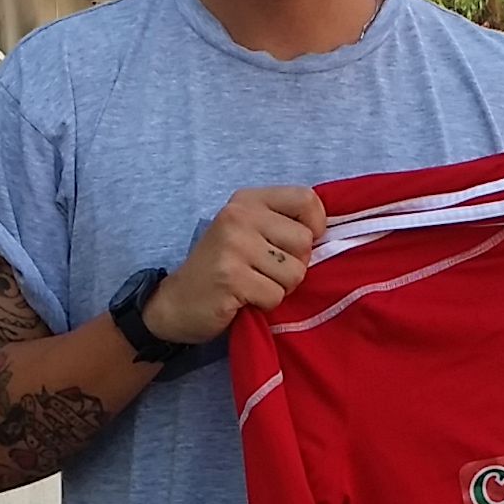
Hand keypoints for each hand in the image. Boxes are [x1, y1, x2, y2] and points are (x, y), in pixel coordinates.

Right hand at [144, 185, 328, 342]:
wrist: (175, 303)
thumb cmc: (221, 269)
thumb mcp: (248, 233)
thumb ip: (282, 225)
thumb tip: (328, 232)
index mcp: (247, 200)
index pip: (306, 199)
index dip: (316, 226)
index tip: (297, 246)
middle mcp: (239, 216)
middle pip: (305, 241)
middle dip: (294, 266)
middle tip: (265, 272)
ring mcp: (234, 246)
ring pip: (295, 273)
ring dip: (280, 289)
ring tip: (252, 286)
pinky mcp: (231, 277)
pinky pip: (276, 295)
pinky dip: (265, 304)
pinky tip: (243, 300)